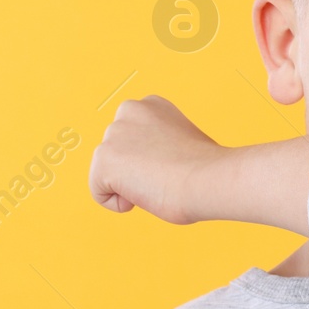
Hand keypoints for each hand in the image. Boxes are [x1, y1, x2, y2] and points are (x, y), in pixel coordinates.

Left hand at [88, 95, 222, 223]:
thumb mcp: (183, 141)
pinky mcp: (104, 159)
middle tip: (166, 175)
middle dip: (136, 170)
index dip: (152, 159)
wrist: (208, 178)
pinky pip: (100, 194)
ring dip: (130, 185)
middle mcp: (128, 111)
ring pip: (108, 174)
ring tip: (159, 182)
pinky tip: (146, 193)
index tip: (173, 163)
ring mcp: (113, 134)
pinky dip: (120, 203)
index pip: (132, 138)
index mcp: (150, 105)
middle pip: (118, 155)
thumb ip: (159, 144)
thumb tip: (149, 164)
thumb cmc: (206, 168)